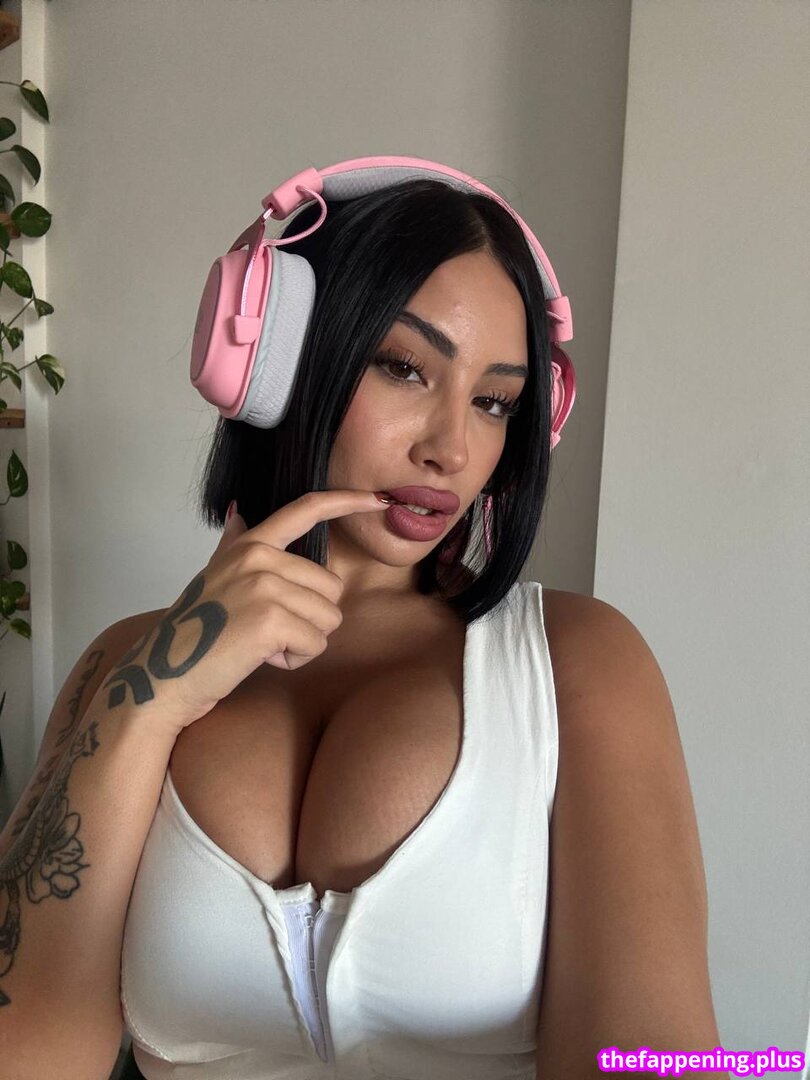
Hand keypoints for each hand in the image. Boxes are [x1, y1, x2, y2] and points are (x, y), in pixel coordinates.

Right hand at [100, 490, 388, 734]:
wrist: (161, 677)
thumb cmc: (193, 634)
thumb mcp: (214, 577)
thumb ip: (235, 546)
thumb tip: (240, 512)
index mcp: (250, 544)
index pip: (306, 510)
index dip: (347, 502)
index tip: (379, 499)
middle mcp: (258, 557)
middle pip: (331, 587)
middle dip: (309, 619)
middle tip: (263, 631)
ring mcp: (264, 585)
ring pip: (328, 618)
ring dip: (302, 642)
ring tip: (259, 645)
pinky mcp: (270, 619)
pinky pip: (315, 644)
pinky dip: (295, 660)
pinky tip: (260, 658)